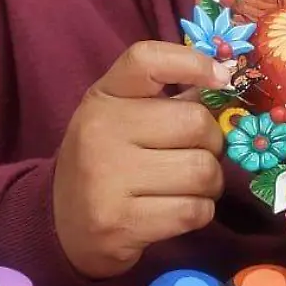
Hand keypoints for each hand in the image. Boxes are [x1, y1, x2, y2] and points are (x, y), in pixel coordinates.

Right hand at [52, 41, 230, 279]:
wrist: (63, 226)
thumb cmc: (108, 162)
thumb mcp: (123, 118)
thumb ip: (167, 99)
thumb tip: (222, 79)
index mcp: (103, 98)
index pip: (147, 60)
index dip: (192, 62)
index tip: (220, 79)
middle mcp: (100, 131)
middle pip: (196, 123)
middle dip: (212, 145)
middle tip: (196, 156)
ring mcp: (107, 178)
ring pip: (203, 171)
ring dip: (209, 184)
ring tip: (187, 188)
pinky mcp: (120, 222)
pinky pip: (194, 210)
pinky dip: (199, 212)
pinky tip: (176, 210)